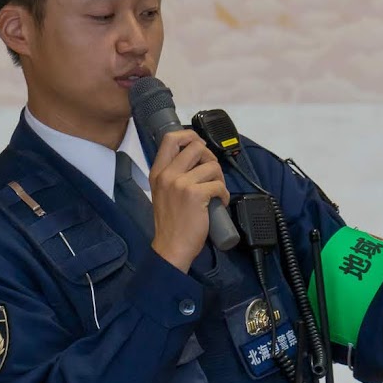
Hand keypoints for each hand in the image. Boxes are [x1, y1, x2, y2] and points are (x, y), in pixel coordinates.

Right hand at [148, 129, 230, 271]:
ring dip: (220, 178)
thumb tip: (195, 160)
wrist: (171, 247)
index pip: (170, 138)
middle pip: (196, 147)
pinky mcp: (196, 194)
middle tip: (212, 174)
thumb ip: (172, 175)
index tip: (200, 146)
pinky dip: (224, 194)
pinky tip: (219, 203)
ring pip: (211, 166)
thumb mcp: (162, 193)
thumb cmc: (170, 223)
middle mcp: (167, 174)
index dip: (189, 136)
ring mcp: (180, 183)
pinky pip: (219, 184)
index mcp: (158, 172)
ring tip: (216, 192)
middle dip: (210, 157)